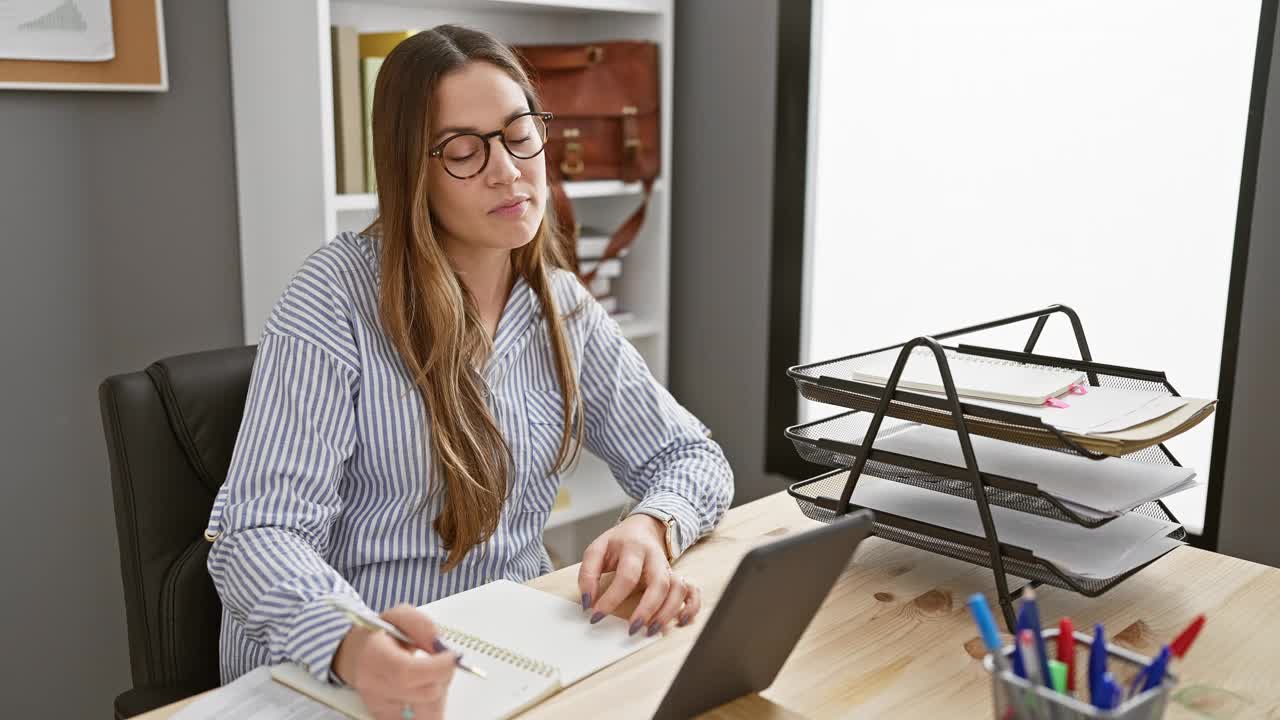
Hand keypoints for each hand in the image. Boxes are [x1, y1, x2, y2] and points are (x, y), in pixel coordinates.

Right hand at [331, 604, 455, 719]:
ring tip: (432, 675)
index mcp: (374, 657)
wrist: (357, 657)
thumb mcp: (398, 616)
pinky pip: (422, 719)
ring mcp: (380, 707)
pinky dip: (431, 706)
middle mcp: (374, 686)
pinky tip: (425, 689)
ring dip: (439, 691)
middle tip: (444, 662)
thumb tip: (439, 644)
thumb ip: (421, 625)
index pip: (407, 672)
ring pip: (428, 711)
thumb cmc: (380, 636)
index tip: (452, 656)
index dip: (437, 667)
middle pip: (424, 693)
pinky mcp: (387, 718)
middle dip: (444, 676)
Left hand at [578, 514, 701, 636]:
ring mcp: (669, 567)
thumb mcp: (597, 550)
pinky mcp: (677, 576)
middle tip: (631, 629)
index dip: (612, 598)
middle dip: (647, 609)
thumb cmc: (618, 543)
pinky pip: (692, 591)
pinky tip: (680, 622)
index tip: (597, 616)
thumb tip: (587, 602)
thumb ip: (588, 574)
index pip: (626, 575)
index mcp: (634, 548)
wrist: (642, 528)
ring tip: (650, 630)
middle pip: (659, 583)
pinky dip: (691, 607)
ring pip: (678, 589)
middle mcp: (656, 557)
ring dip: (668, 612)